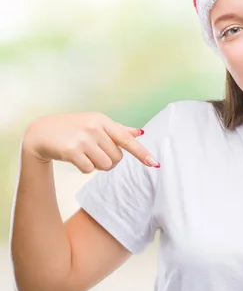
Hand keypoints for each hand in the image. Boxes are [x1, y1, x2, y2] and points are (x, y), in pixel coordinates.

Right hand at [22, 112, 159, 172]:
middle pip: (117, 157)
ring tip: (86, 156)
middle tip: (96, 153)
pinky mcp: (71, 151)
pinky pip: (89, 170)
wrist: (41, 132)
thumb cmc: (73, 128)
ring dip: (98, 166)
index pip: (127, 139)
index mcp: (103, 120)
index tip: (155, 163)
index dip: (142, 153)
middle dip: (110, 160)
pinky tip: (76, 159)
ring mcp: (83, 139)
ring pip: (105, 165)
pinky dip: (85, 168)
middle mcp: (94, 128)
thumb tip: (141, 132)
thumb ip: (118, 130)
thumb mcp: (95, 123)